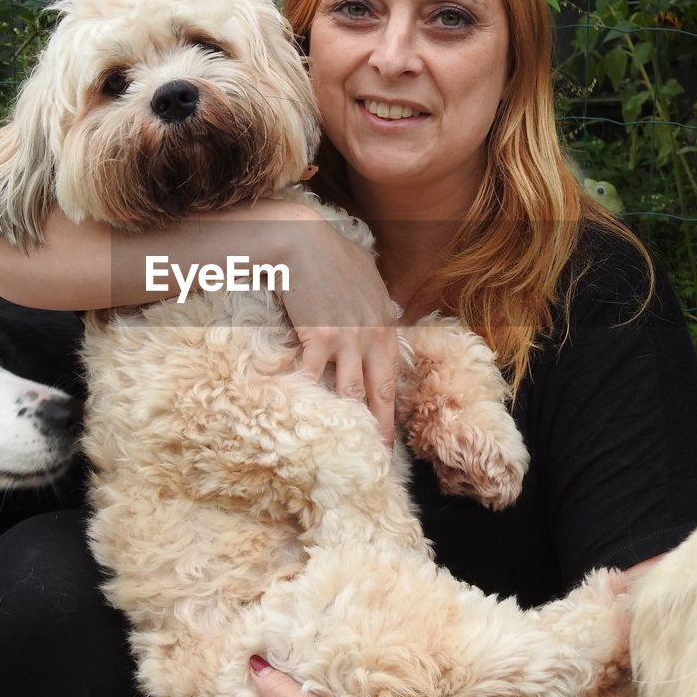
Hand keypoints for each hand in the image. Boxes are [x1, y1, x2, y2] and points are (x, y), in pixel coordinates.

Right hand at [274, 207, 400, 446]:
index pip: (392, 375)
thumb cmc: (331, 252)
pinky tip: (304, 420)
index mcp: (385, 324)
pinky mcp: (320, 339)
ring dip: (351, 425)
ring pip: (352, 393)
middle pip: (379, 393)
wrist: (303, 239)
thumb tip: (385, 308)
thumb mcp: (367, 275)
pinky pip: (314, 378)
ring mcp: (348, 340)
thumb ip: (377, 299)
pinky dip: (308, 399)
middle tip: (379, 458)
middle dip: (380, 429)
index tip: (389, 431)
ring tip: (349, 451)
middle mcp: (373, 336)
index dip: (391, 407)